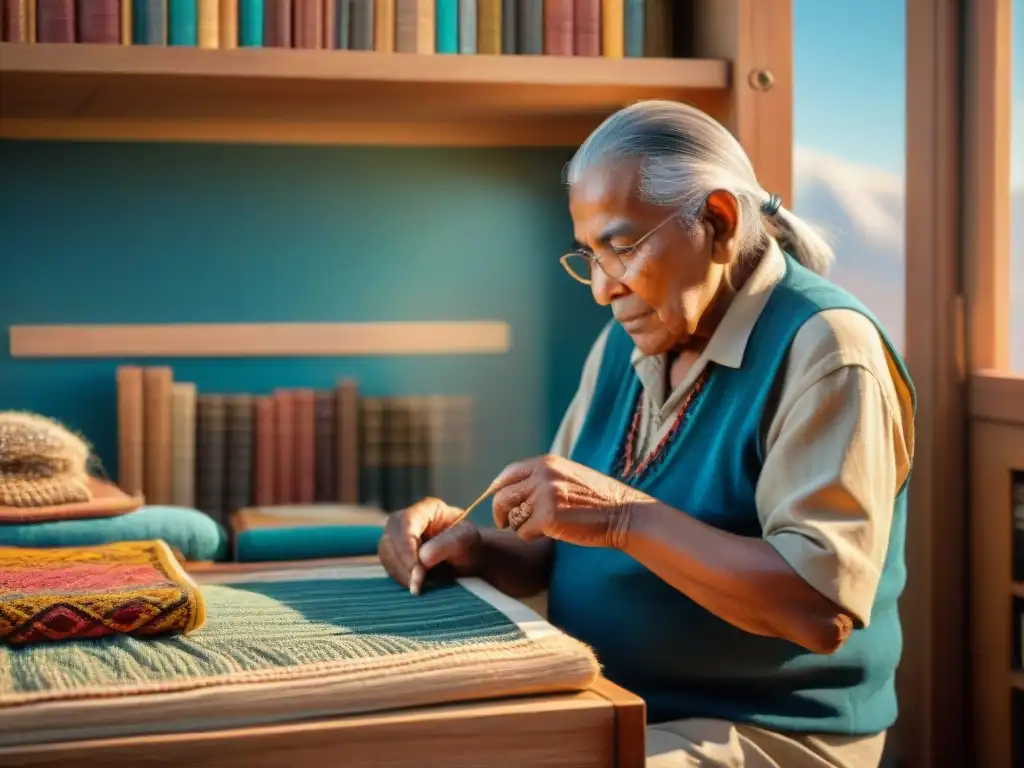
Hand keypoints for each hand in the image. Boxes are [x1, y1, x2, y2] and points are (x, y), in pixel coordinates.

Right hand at [378, 497, 482, 594]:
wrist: (468, 561)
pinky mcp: (394, 555)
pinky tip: (420, 584)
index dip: (407, 548)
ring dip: (403, 575)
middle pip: (390, 539)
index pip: (406, 523)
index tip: (418, 572)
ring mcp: (397, 537)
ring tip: (427, 582)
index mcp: (427, 508)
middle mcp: (407, 520)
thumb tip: (422, 558)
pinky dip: (402, 579)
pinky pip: (389, 568)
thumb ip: (447, 545)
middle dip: (404, 565)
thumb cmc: (469, 546)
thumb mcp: (466, 541)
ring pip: (386, 556)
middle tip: (421, 584)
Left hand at [490, 454, 647, 548]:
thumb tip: (509, 491)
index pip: (507, 475)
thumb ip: (542, 478)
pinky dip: (532, 537)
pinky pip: (523, 532)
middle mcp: (542, 475)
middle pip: (502, 497)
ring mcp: (544, 495)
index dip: (498, 492)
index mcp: (546, 462)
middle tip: (507, 523)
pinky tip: (550, 534)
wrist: (624, 514)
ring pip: (512, 517)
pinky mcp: (547, 518)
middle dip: (502, 513)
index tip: (502, 505)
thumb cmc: (598, 500)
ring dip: (521, 526)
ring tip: (540, 527)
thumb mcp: (568, 476)